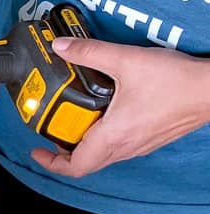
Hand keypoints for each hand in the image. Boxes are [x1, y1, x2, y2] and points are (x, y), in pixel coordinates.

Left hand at [32, 37, 209, 177]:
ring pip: (103, 155)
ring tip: (76, 121)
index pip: (75, 166)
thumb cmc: (176, 82)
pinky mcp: (151, 139)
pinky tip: (105, 115)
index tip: (38, 151)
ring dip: (85, 144)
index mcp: (113, 137)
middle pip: (86, 162)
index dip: (51, 163)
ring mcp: (140, 146)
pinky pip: (120, 147)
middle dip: (65, 151)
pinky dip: (104, 138)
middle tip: (55, 131)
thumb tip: (62, 48)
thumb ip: (90, 53)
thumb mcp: (126, 61)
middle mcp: (126, 148)